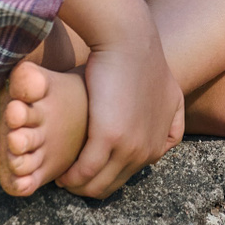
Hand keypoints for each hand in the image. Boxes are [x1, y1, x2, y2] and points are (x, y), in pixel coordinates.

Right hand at [55, 32, 183, 198]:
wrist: (128, 39)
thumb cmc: (137, 56)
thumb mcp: (165, 87)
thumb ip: (163, 111)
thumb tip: (148, 121)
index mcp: (165, 137)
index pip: (137, 170)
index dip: (113, 172)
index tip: (95, 166)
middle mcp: (152, 148)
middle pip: (118, 182)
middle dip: (94, 184)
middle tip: (73, 178)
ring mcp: (132, 146)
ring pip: (101, 183)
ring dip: (80, 185)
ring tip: (64, 179)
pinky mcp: (109, 139)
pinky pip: (85, 172)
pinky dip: (71, 177)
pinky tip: (60, 174)